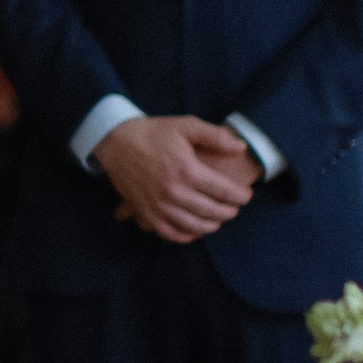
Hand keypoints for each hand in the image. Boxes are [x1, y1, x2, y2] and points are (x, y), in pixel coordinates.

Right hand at [93, 114, 257, 243]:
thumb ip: (215, 136)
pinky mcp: (145, 213)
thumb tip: (241, 148)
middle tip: (234, 208)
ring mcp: (159, 206)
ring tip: (218, 219)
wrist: (116, 142)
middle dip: (229, 212)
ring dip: (211, 225)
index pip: (224, 191)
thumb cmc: (153, 132)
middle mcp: (174, 192)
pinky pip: (170, 233)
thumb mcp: (186, 125)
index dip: (240, 196)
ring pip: (194, 226)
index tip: (246, 195)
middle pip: (212, 212)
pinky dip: (186, 236)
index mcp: (187, 170)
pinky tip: (194, 230)